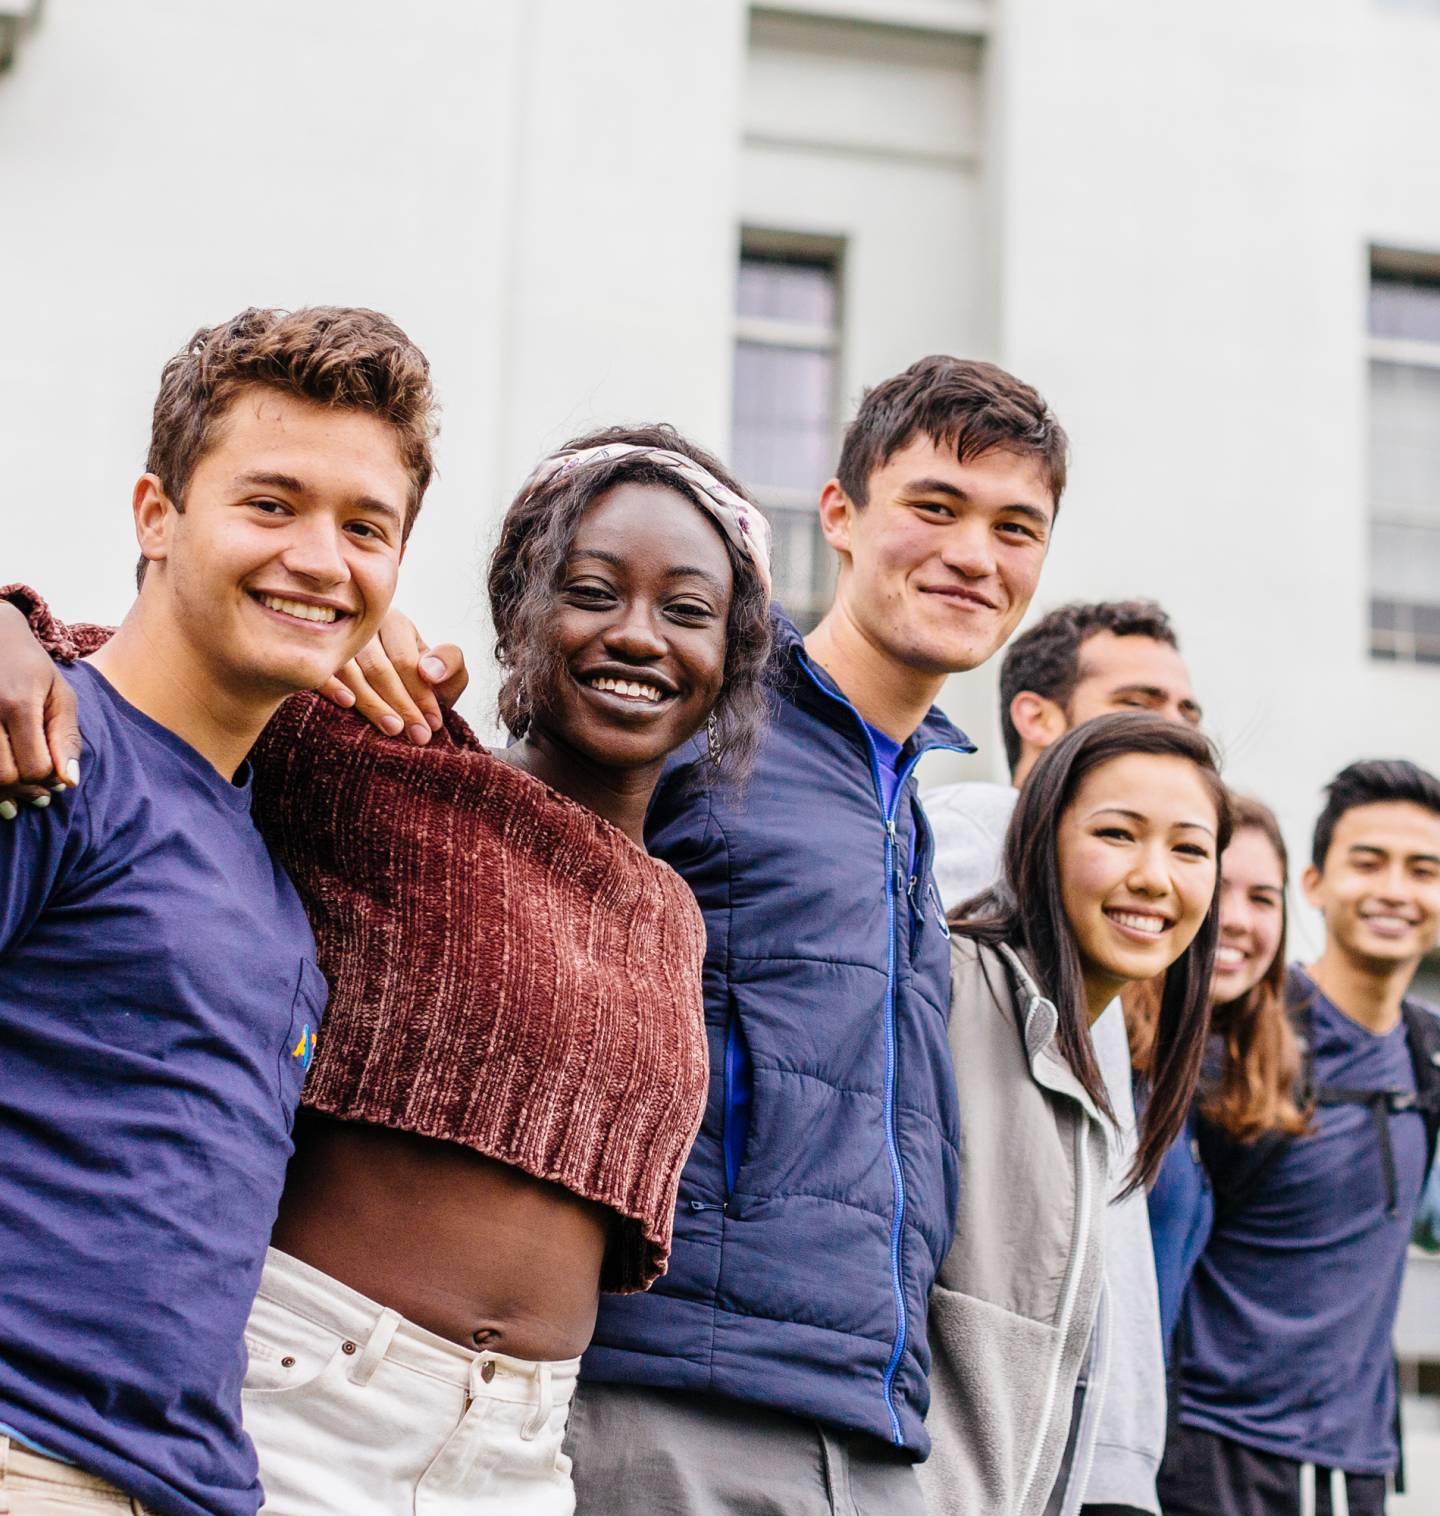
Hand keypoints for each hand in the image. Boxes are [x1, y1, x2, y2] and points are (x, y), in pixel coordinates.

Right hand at [0, 602, 81, 815]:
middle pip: (5, 776)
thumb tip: (70, 781)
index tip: (58, 779)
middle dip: (26, 788)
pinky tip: (1, 785)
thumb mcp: (59, 695)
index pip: (36, 766)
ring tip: (20, 792)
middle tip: (40, 792)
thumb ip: (66, 738)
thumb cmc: (30, 666)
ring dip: (4, 790)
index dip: (50, 778)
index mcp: (17, 705)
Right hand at [316, 608, 469, 744]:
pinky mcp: (314, 658)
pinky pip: (321, 673)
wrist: (392, 684)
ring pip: (351, 673)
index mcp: (394, 623)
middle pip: (378, 668)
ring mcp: (334, 641)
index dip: (421, 693)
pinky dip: (333, 688)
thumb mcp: (445, 667)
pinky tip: (347, 704)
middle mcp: (360, 627)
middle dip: (401, 705)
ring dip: (372, 704)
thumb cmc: (419, 676)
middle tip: (417, 735)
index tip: (434, 723)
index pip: (405, 660)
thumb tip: (430, 671)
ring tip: (393, 729)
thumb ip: (450, 663)